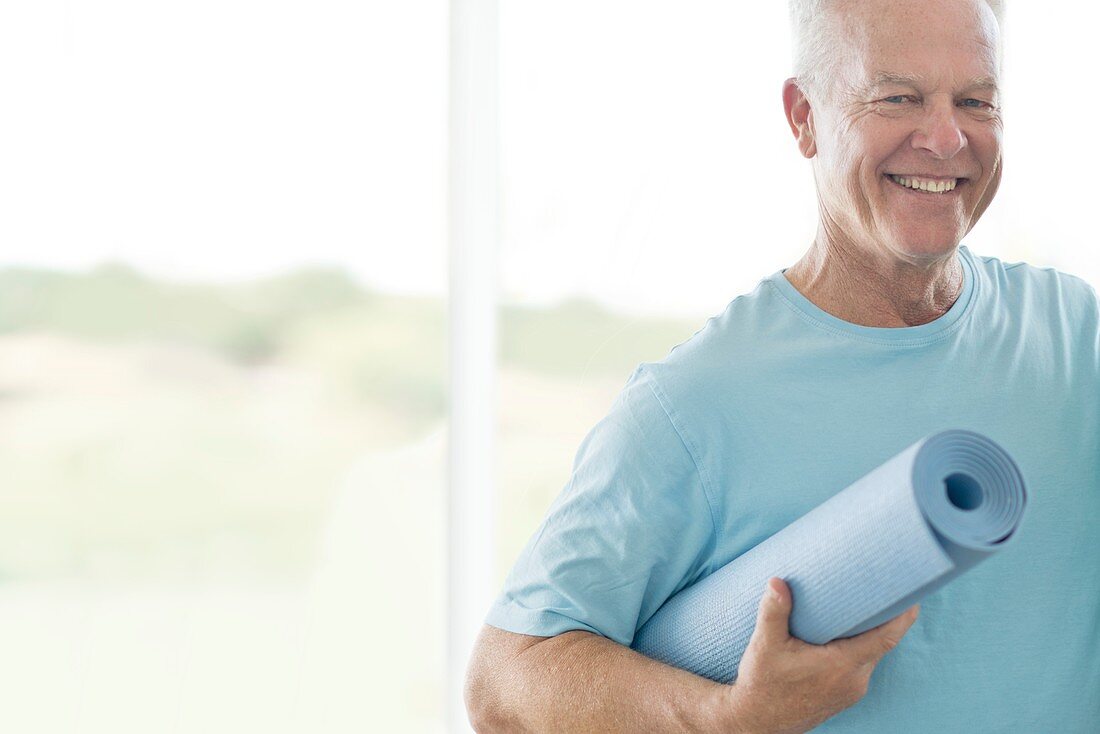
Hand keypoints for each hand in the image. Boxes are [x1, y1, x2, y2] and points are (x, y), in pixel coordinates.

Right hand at [717, 577, 918, 733]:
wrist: (757, 721)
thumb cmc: (762, 683)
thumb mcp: (764, 645)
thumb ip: (774, 612)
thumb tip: (777, 582)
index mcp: (841, 666)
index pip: (886, 638)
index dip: (903, 615)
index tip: (911, 594)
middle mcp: (854, 680)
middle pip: (881, 643)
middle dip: (884, 616)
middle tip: (881, 586)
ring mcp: (851, 690)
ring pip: (870, 654)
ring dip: (868, 632)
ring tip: (860, 605)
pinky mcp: (845, 695)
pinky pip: (861, 665)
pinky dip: (858, 647)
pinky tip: (843, 633)